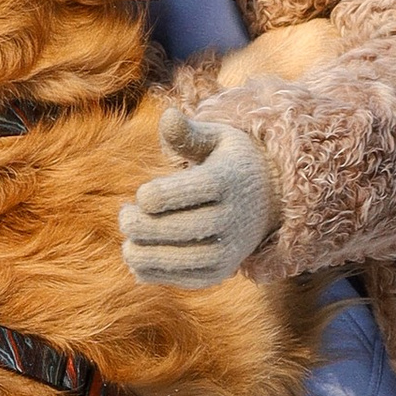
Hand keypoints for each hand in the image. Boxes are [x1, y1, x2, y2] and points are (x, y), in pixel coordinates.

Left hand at [119, 101, 277, 289]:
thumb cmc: (230, 163)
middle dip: (137, 224)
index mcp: (226, 181)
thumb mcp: (217, 139)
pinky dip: (152, 272)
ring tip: (129, 241)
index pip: (177, 194)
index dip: (149, 196)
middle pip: (172, 228)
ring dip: (140, 252)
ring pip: (174, 259)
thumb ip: (188, 134)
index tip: (143, 194)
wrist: (270, 200)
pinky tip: (138, 257)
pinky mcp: (220, 273)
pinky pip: (180, 279)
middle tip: (124, 215)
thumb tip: (167, 117)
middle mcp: (231, 219)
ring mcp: (228, 250)